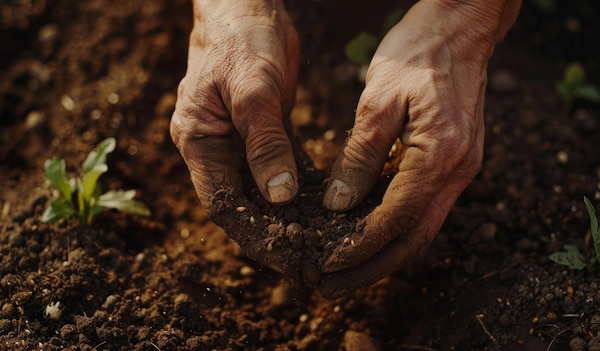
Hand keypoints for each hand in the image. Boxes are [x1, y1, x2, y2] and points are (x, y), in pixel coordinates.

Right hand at [170, 0, 299, 272]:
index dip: (252, 233)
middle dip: (271, 234)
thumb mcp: (254, 89)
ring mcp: (236, 141)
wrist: (247, 5)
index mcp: (199, 140)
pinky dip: (295, 189)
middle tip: (307, 260)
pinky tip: (321, 206)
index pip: (223, 202)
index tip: (285, 255)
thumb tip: (278, 196)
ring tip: (317, 243)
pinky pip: (275, 169)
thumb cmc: (242, 39)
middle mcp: (213, 147)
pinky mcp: (259, 133)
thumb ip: (264, 141)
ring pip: (259, 191)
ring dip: (285, 217)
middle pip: (241, 204)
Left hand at [320, 0, 520, 297]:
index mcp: (440, 156)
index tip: (327, 264)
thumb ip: (360, 156)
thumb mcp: (378, 100)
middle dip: (372, 268)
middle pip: (415, 238)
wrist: (460, 28)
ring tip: (344, 271)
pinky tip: (367, 234)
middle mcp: (457, 171)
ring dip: (384, 254)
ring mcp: (460, 169)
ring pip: (422, 227)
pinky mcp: (454, 162)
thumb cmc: (418, 54)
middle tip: (332, 288)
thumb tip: (339, 205)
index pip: (397, 219)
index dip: (361, 246)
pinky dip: (396, 228)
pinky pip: (424, 206)